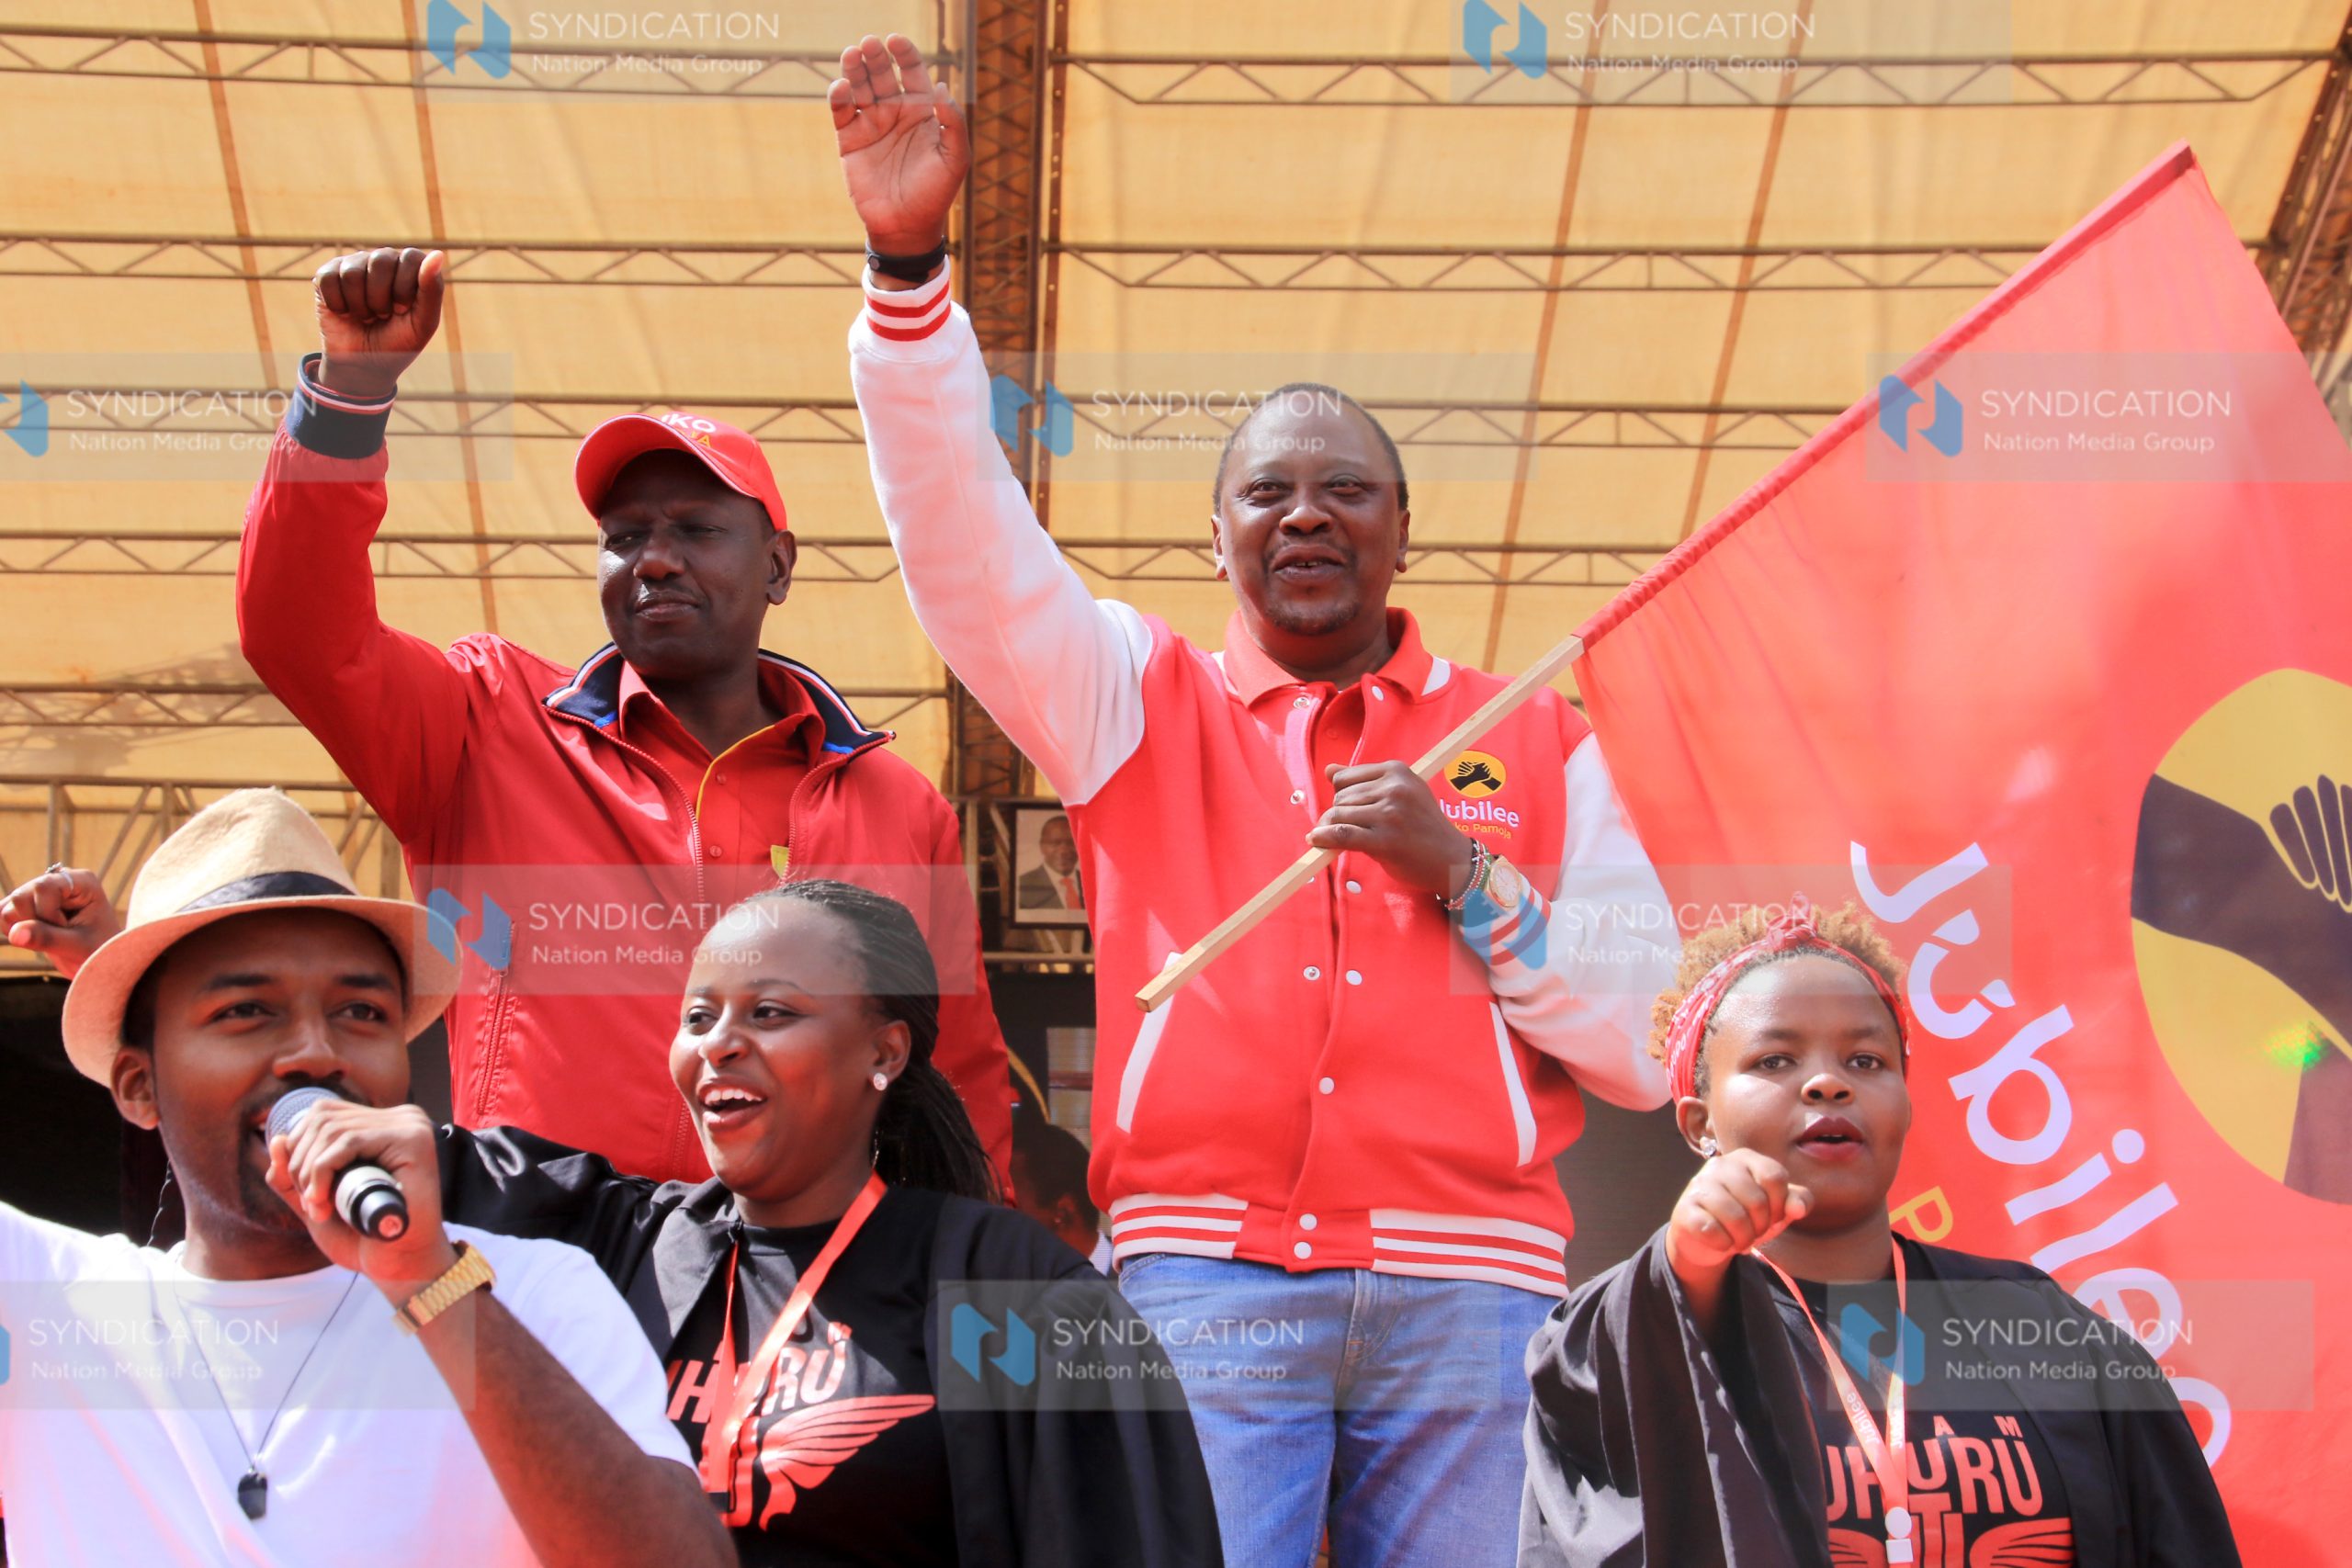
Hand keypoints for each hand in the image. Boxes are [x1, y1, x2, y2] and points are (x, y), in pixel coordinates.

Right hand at [2, 866, 117, 978]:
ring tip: (51, 935)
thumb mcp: (77, 946)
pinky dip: (11, 930)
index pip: (42, 887)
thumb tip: (15, 934)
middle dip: (34, 922)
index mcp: (81, 881)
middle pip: (20, 896)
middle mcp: (58, 879)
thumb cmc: (97, 949)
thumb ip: (47, 938)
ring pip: (6, 907)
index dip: (47, 913)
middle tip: (60, 934)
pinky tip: (34, 936)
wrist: (97, 958)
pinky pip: (0, 915)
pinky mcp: (26, 904)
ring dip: (23, 928)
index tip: (68, 928)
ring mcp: (39, 890)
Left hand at [265, 1099, 454, 1299]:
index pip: (323, 1114)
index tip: (304, 1194)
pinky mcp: (413, 1141)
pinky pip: (350, 1141)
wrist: (398, 1266)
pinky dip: (323, 1170)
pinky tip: (322, 1200)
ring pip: (332, 1130)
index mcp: (382, 1124)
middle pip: (323, 1119)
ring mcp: (410, 1126)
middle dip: (301, 1164)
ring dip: (310, 1173)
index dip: (298, 1150)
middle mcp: (401, 1117)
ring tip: (318, 1208)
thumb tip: (276, 1139)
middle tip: (310, 1205)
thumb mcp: (316, 1200)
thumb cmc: (363, 1235)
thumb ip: (292, 1175)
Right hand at [313, 247, 445, 401]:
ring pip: (352, 272)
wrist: (364, 365)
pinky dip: (338, 305)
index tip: (402, 310)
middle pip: (380, 260)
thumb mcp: (423, 322)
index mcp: (410, 268)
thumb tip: (437, 253)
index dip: (405, 287)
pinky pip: (328, 279)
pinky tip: (345, 313)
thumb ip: (432, 289)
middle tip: (383, 315)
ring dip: (360, 305)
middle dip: (381, 298)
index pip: (410, 257)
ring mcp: (353, 265)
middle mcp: (382, 260)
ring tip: (366, 316)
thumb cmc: (399, 343)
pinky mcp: (327, 275)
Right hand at [829, 35, 968, 266]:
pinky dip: (839, 96)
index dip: (905, 53)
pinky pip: (842, 110)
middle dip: (876, 56)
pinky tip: (842, 88)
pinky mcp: (850, 139)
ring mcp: (872, 124)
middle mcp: (896, 112)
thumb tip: (941, 86)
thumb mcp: (955, 158)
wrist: (906, 226)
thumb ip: (953, 123)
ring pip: (860, 86)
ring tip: (853, 54)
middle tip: (869, 44)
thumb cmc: (935, 194)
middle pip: (883, 73)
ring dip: (855, 68)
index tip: (895, 41)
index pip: (912, 72)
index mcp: (922, 111)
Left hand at [1307, 761, 1477, 894]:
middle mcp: (1394, 788)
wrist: (1451, 859)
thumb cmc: (1422, 826)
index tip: (1350, 810)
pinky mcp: (1386, 840)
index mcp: (1397, 771)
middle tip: (1353, 830)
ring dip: (1333, 829)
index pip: (1344, 778)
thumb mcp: (1399, 794)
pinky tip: (1317, 841)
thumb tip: (1328, 770)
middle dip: (1338, 814)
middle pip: (1340, 797)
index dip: (1341, 796)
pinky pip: (1342, 835)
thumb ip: (1363, 782)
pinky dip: (1325, 838)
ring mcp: (1390, 814)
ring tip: (1346, 839)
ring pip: (1338, 815)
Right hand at [1666, 1147, 1811, 1285]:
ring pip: (1735, 1218)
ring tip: (1740, 1240)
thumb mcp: (1776, 1208)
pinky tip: (1721, 1242)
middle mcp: (1720, 1165)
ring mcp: (1699, 1185)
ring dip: (1743, 1239)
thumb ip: (1797, 1201)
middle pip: (1757, 1201)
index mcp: (1745, 1158)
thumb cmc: (1746, 1216)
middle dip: (1761, 1227)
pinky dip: (1723, 1244)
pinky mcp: (1684, 1209)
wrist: (1705, 1237)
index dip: (1780, 1205)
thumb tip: (1798, 1208)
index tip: (1773, 1217)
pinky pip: (1712, 1231)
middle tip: (1754, 1232)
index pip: (1775, 1177)